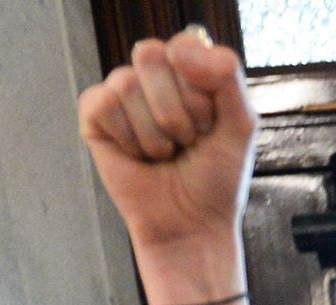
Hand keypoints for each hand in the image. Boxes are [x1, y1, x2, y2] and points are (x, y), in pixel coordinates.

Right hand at [77, 31, 256, 278]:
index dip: (199, 92)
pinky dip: (126, 138)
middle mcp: (152, 76)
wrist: (191, 225)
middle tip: (185, 141)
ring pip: (126, 84)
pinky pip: (101, 104)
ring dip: (154, 134)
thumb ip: (226, 76)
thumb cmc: (215, 178)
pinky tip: (136, 155)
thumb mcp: (240, 125)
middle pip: (149, 56)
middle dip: (176, 111)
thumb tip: (179, 48)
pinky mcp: (95, 118)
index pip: (183, 47)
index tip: (210, 125)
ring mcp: (121, 95)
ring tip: (164, 153)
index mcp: (187, 70)